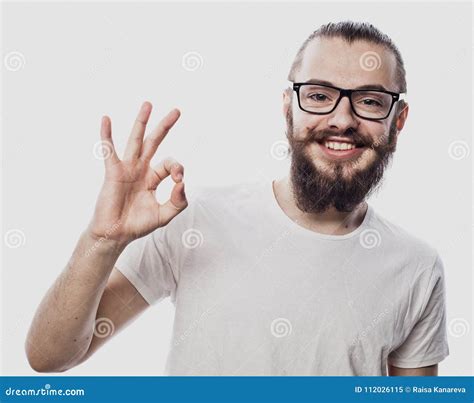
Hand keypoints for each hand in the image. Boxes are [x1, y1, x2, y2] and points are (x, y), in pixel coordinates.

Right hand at [87, 102, 187, 245]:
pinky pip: (109, 151)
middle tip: (177, 110)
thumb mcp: (165, 215)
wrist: (116, 234)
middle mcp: (140, 169)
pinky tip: (106, 119)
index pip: (170, 164)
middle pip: (154, 142)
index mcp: (153, 178)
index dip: (177, 168)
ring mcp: (126, 169)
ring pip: (135, 140)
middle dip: (165, 126)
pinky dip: (107, 135)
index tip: (179, 179)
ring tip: (148, 104)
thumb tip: (183, 183)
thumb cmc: (138, 225)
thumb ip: (179, 201)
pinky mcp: (113, 172)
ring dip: (141, 122)